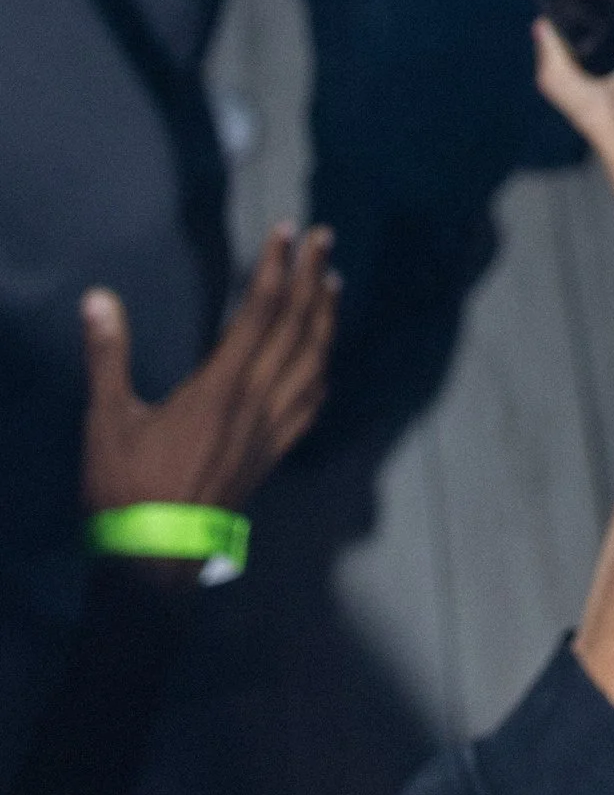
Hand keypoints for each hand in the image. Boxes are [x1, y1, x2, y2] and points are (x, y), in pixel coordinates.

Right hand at [84, 223, 335, 518]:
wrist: (154, 564)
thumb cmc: (127, 491)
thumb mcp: (107, 422)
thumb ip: (107, 356)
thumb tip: (98, 298)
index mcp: (220, 388)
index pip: (259, 311)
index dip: (276, 267)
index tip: (287, 231)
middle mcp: (256, 402)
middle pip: (297, 328)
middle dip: (313, 278)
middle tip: (326, 238)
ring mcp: (270, 431)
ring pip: (313, 363)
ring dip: (326, 318)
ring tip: (334, 283)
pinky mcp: (272, 456)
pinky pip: (311, 405)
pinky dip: (323, 371)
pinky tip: (325, 360)